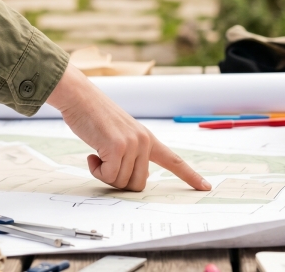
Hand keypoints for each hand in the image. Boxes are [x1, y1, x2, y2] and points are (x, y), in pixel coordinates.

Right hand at [46, 65, 210, 191]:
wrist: (79, 97)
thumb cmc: (93, 117)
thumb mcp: (120, 136)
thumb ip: (132, 154)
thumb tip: (136, 177)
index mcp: (148, 138)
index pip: (174, 160)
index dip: (190, 176)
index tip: (206, 187)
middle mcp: (144, 141)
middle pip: (138, 184)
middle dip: (119, 181)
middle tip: (105, 164)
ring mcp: (133, 144)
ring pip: (121, 182)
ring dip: (104, 174)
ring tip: (97, 153)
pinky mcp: (118, 147)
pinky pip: (109, 176)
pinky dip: (97, 171)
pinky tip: (92, 154)